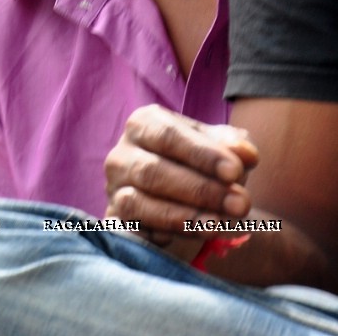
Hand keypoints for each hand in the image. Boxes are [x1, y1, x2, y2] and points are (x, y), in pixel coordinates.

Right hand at [104, 107, 257, 261]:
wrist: (182, 200)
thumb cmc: (201, 166)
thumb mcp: (219, 150)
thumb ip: (232, 146)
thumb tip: (246, 153)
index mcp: (144, 124)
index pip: (168, 135)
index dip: (202, 154)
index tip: (235, 171)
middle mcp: (121, 154)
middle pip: (153, 171)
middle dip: (200, 190)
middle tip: (241, 204)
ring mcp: (115, 190)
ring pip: (139, 203)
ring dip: (185, 217)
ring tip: (222, 225)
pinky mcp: (116, 222)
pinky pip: (134, 231)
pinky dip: (163, 234)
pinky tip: (194, 237)